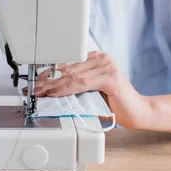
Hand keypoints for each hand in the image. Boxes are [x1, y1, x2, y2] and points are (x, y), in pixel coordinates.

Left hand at [26, 51, 154, 128]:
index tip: (35, 82)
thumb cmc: (114, 103)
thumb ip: (75, 86)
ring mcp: (107, 66)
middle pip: (67, 69)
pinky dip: (66, 89)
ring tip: (40, 93)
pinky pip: (82, 83)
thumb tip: (49, 89)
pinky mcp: (110, 78)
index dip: (49, 74)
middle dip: (47, 80)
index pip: (67, 64)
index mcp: (96, 58)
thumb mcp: (90, 92)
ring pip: (72, 76)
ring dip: (53, 86)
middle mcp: (102, 58)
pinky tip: (55, 94)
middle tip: (32, 89)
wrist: (138, 112)